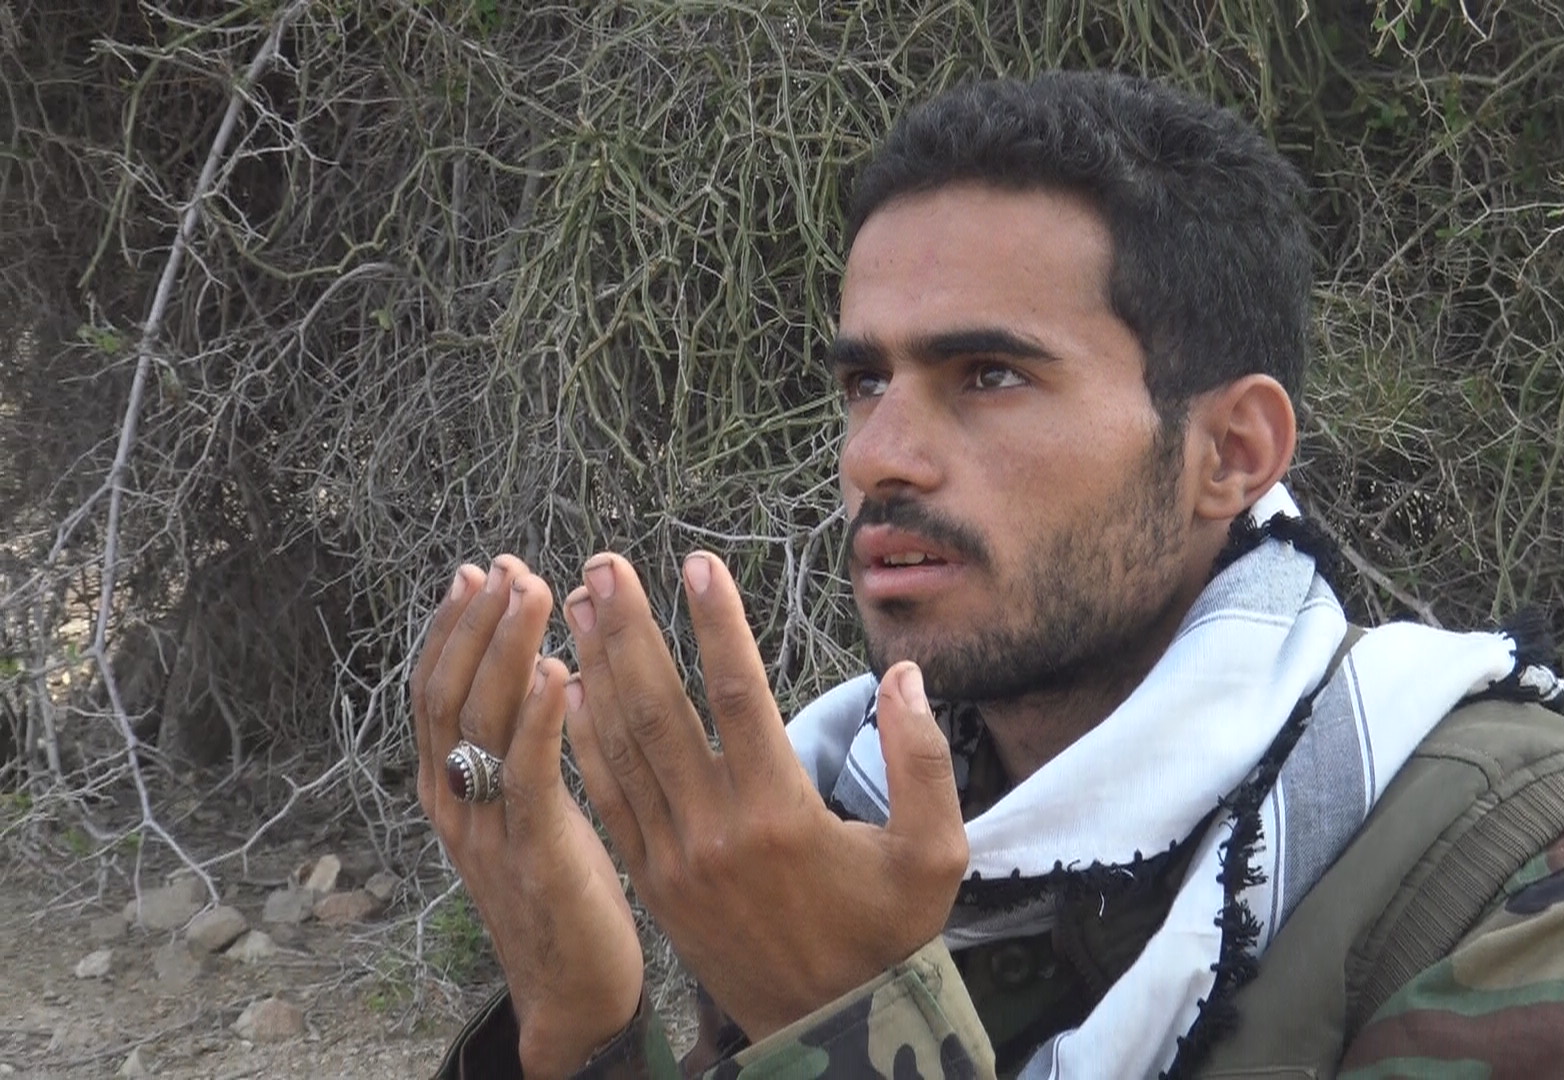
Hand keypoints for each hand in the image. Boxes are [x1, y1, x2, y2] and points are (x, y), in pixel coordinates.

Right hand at [411, 556, 646, 1079]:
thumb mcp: (526, 810)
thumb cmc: (561, 891)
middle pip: (449, 695)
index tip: (478, 570)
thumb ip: (516, 748)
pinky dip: (536, 719)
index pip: (433, 691)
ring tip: (534, 590)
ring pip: (482, 724)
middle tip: (506, 565)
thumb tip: (531, 665)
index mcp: (447, 791)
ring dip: (507, 649)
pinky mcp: (534, 856)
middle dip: (477, 623)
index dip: (452, 627)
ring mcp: (486, 832)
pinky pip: (528, 776)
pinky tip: (556, 671)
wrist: (573, 992)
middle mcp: (453, 806)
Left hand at [563, 550, 967, 1040]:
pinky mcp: (652, 880)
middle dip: (629, 629)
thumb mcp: (935, 855)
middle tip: (606, 564)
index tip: (699, 563)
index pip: (739, 694)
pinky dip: (586, 740)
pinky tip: (572, 690)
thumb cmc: (887, 934)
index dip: (717, 623)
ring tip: (582, 605)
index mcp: (781, 813)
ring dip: (597, 670)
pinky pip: (609, 797)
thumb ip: (924, 760)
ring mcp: (674, 857)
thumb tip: (905, 677)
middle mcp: (715, 829)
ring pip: (622, 747)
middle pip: (659, 708)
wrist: (829, 1027)